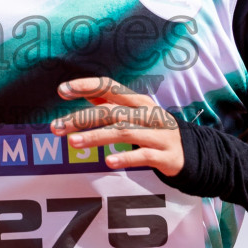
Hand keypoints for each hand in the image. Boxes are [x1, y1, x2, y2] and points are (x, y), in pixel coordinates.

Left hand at [50, 77, 183, 177]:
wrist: (190, 153)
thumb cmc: (154, 130)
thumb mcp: (135, 113)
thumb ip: (111, 102)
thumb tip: (84, 92)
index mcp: (138, 101)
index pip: (109, 86)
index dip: (86, 86)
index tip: (62, 90)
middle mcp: (148, 113)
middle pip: (111, 111)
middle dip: (82, 118)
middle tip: (57, 127)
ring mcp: (158, 134)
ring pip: (124, 132)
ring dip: (96, 137)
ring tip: (73, 142)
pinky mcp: (164, 155)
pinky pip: (143, 155)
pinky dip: (126, 157)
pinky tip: (109, 162)